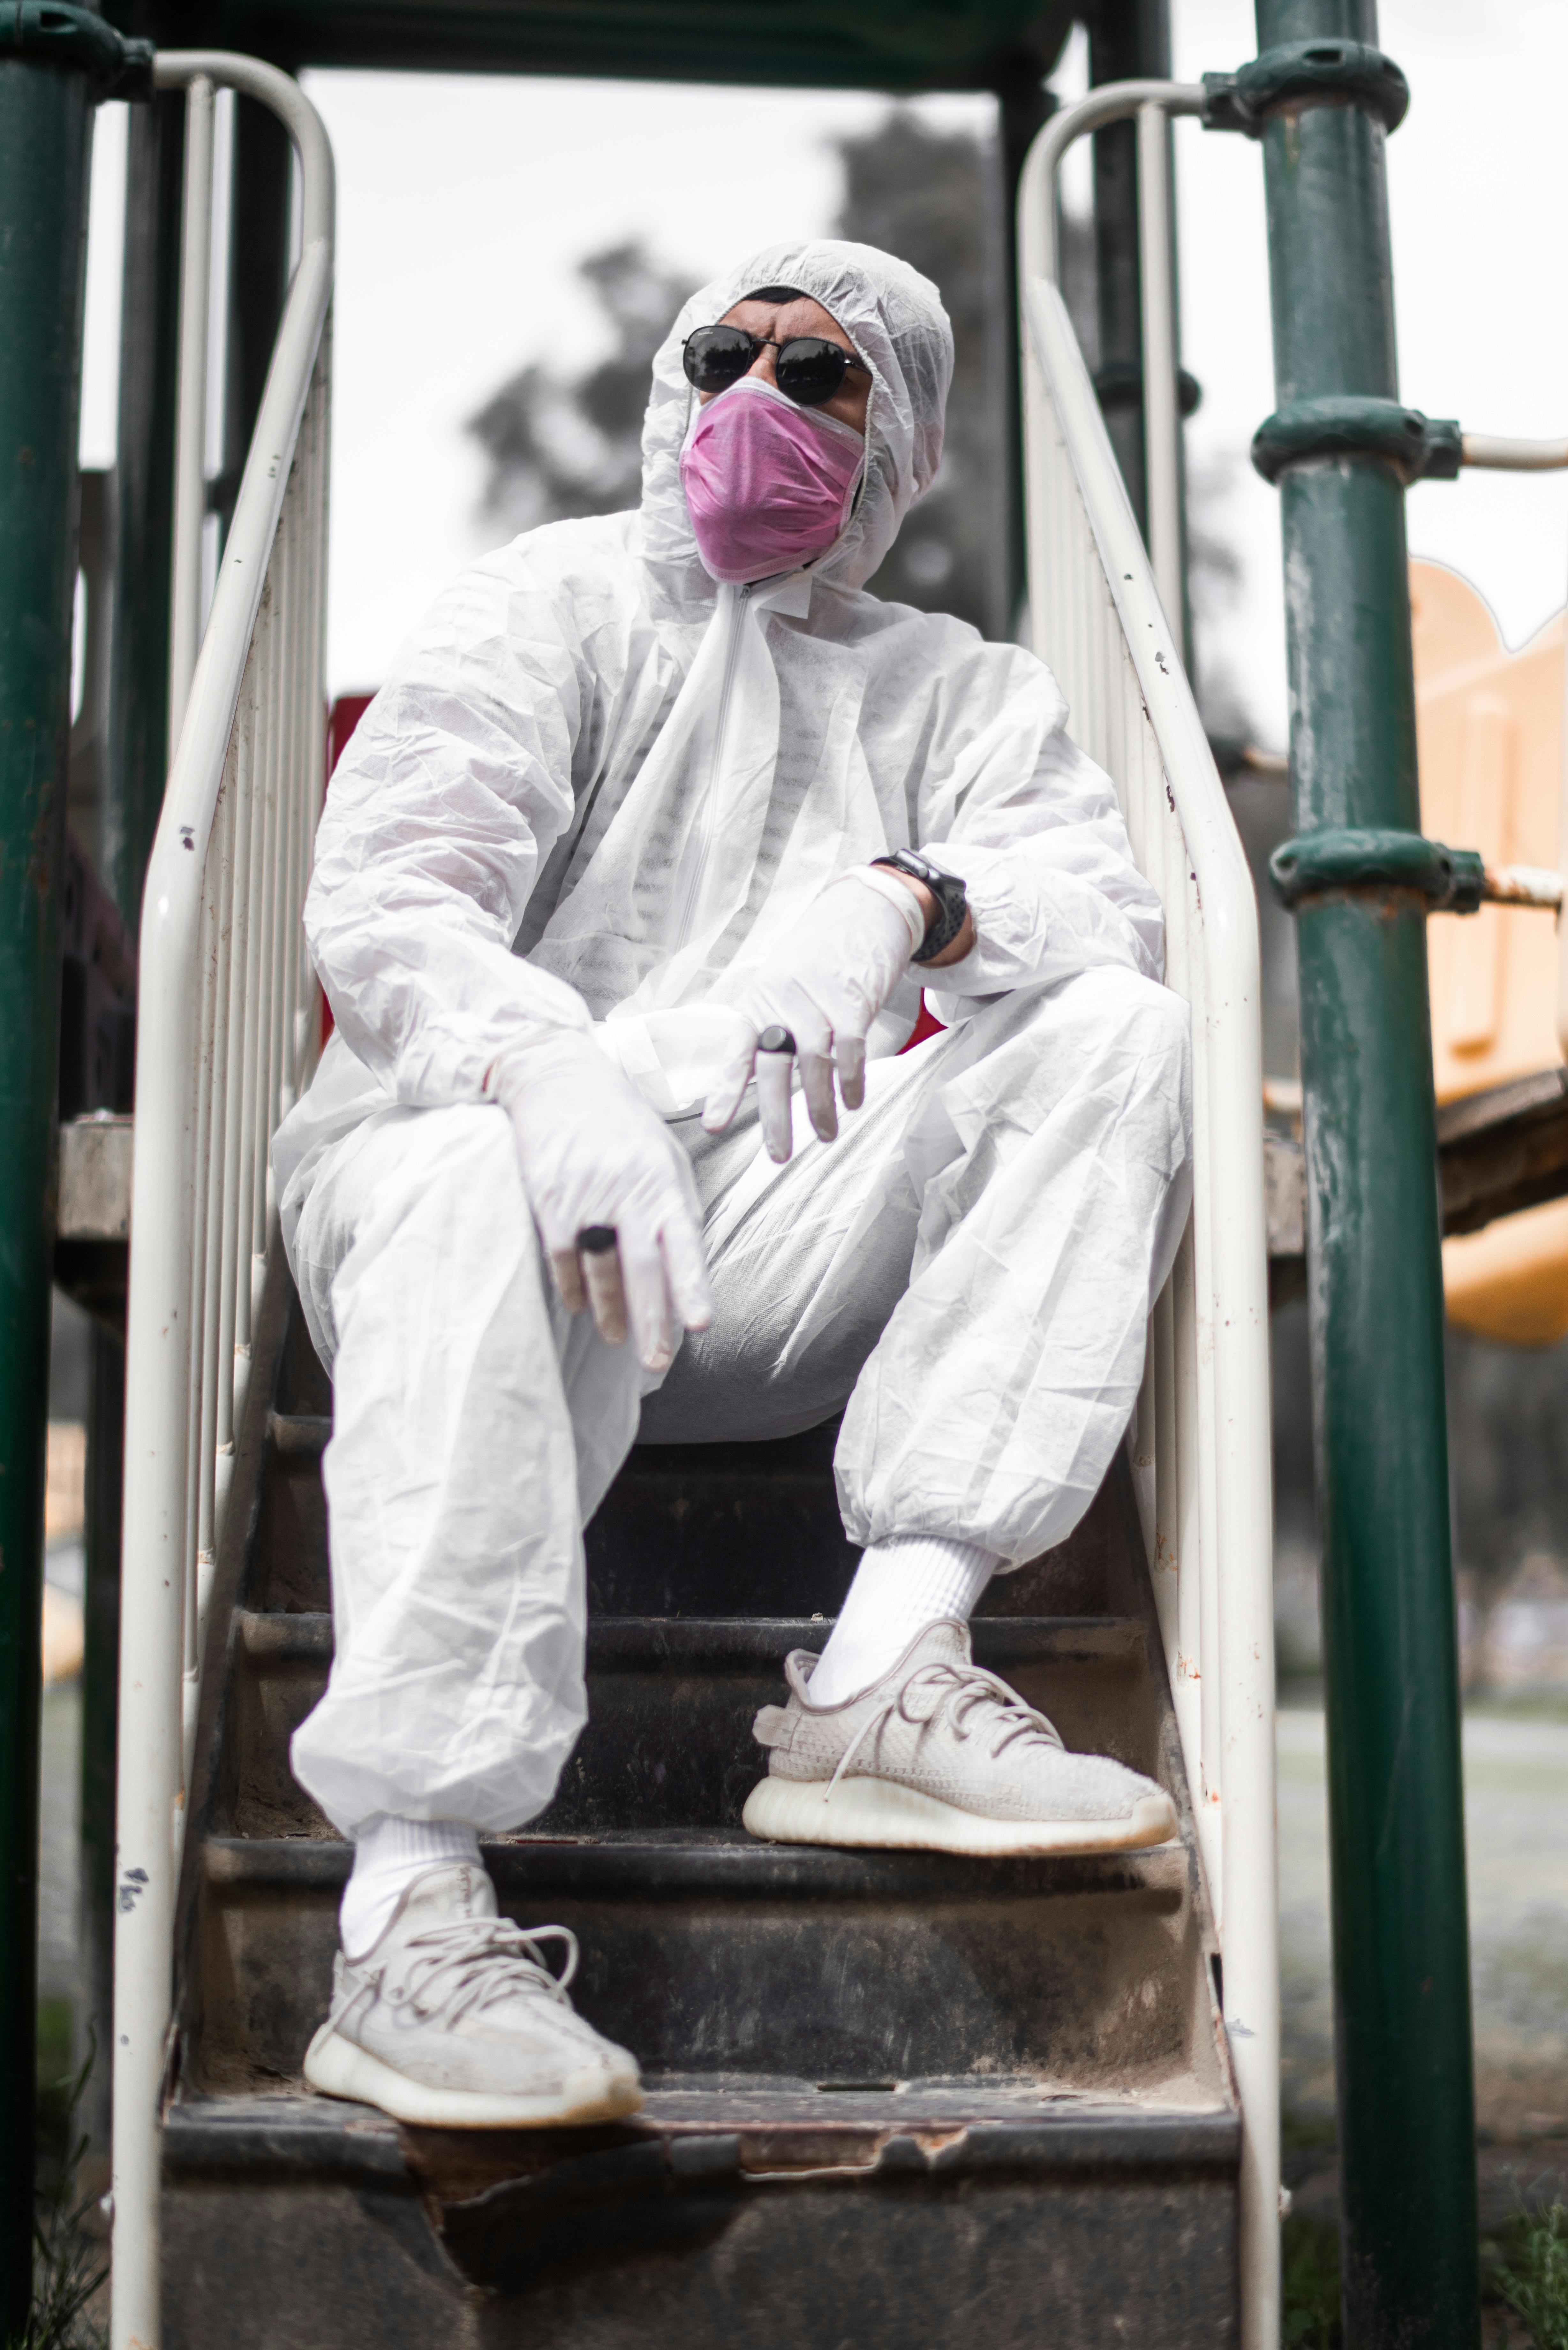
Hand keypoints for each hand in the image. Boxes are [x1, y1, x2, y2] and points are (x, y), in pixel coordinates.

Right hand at [487, 1028, 711, 1371]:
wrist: (557, 1078)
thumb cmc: (620, 1123)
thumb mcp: (663, 1154)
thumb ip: (676, 1204)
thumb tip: (690, 1261)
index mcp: (661, 1180)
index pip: (681, 1242)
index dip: (689, 1286)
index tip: (700, 1326)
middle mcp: (625, 1191)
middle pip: (639, 1268)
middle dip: (649, 1320)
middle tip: (657, 1361)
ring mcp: (584, 1196)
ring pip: (599, 1269)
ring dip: (610, 1311)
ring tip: (617, 1339)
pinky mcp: (548, 1199)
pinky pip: (562, 1258)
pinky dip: (571, 1287)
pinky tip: (580, 1305)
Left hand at [702, 872, 922, 1162]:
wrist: (863, 909)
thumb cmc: (820, 957)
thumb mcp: (784, 986)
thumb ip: (775, 1028)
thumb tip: (766, 1081)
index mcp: (759, 1001)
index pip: (738, 1051)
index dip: (726, 1089)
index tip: (713, 1125)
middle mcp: (782, 1000)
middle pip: (775, 1064)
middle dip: (776, 1115)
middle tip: (778, 1155)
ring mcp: (817, 998)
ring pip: (814, 1062)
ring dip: (820, 1105)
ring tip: (824, 1135)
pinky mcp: (852, 998)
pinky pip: (850, 1049)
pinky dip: (852, 1080)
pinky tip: (853, 1101)